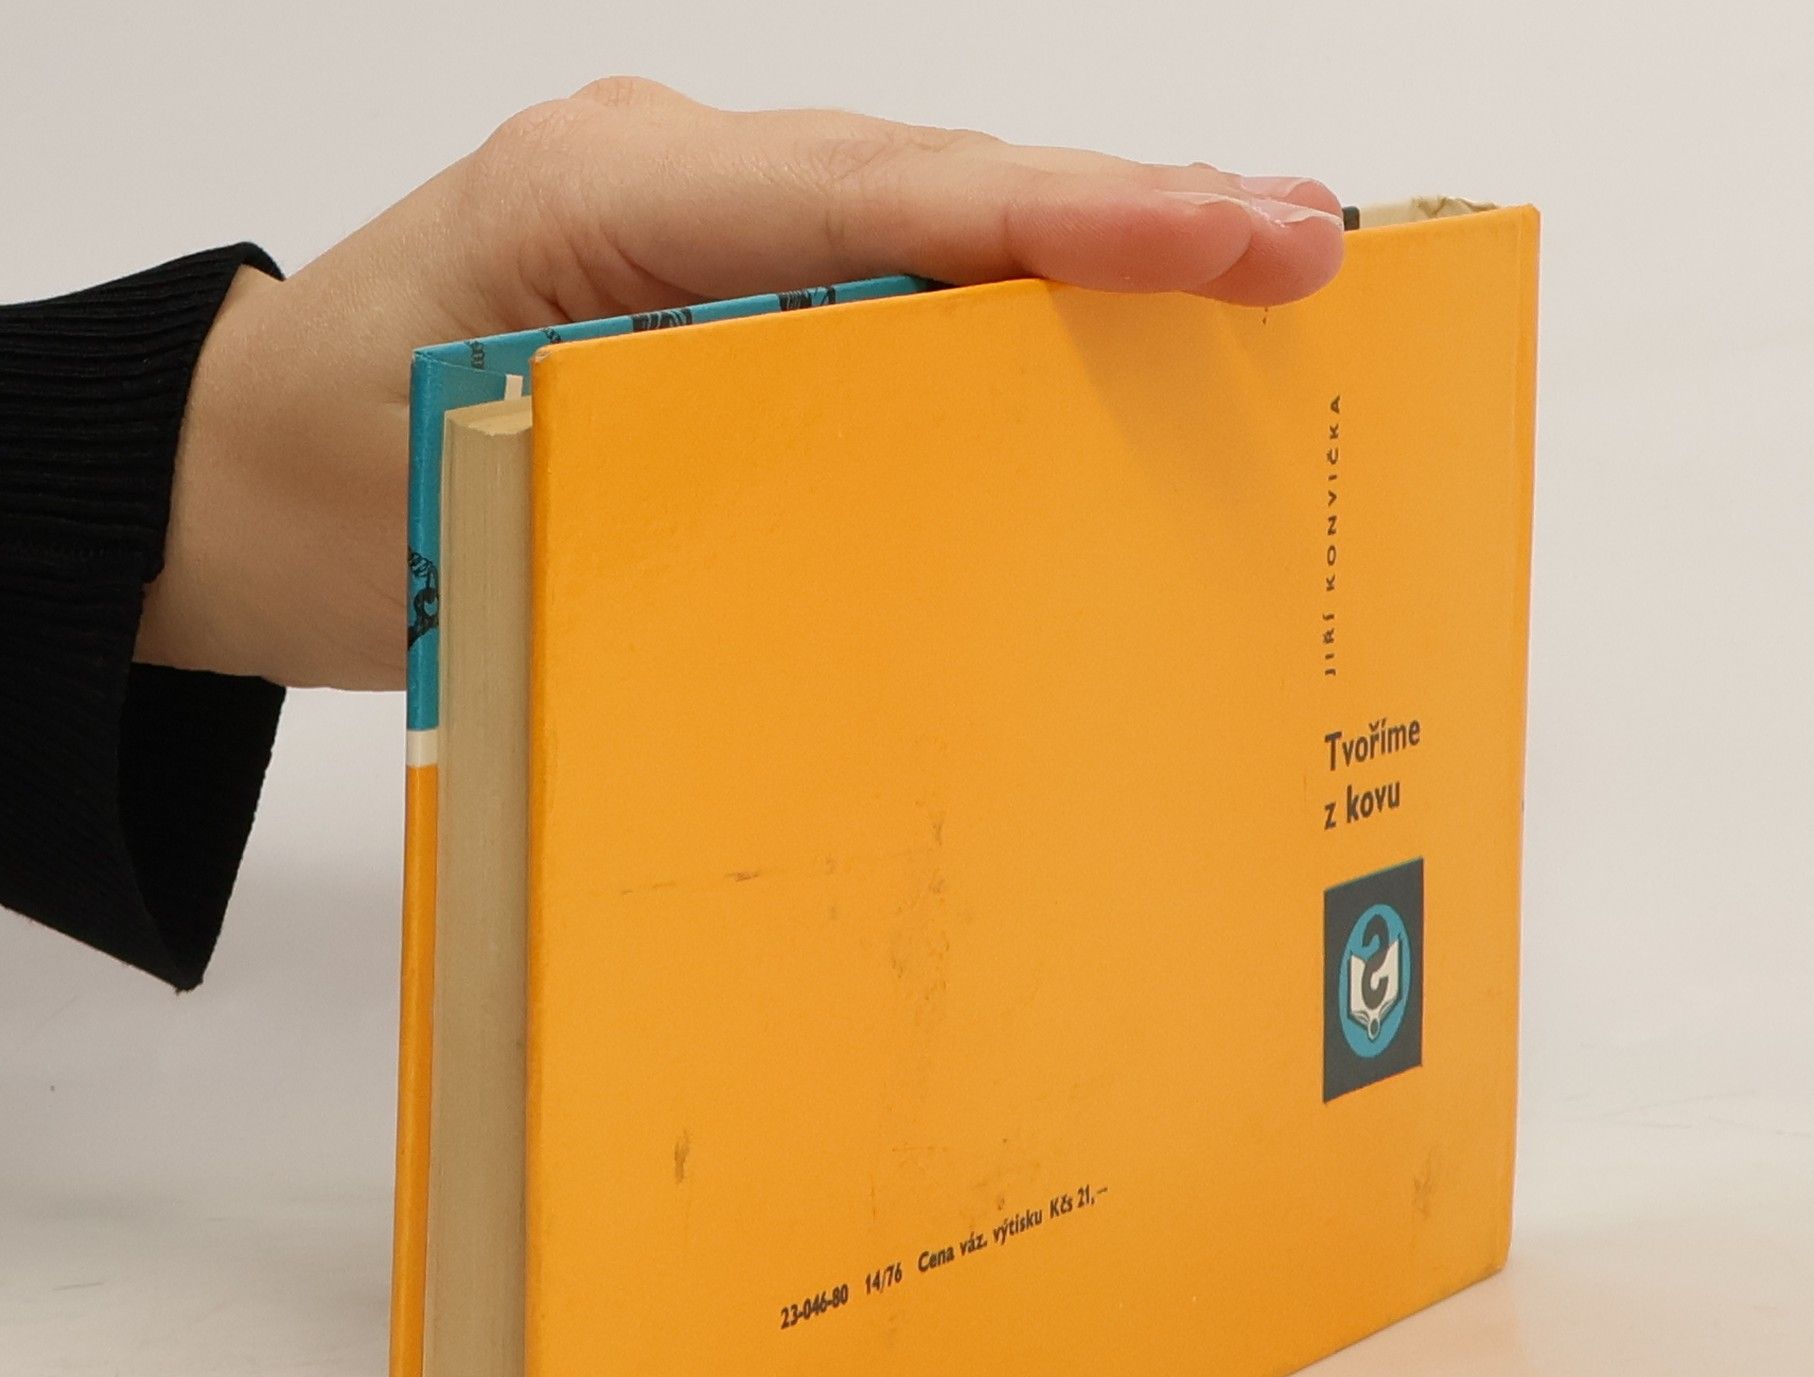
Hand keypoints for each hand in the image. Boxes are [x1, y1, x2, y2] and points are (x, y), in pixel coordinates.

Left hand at [137, 81, 1342, 689]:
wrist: (240, 485)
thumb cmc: (335, 496)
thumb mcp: (497, 496)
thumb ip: (685, 460)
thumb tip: (897, 498)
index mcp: (609, 199)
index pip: (882, 193)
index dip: (1077, 217)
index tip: (1241, 240)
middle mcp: (668, 177)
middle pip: (935, 181)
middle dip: (1129, 215)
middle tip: (1309, 249)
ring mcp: (690, 221)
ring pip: (923, 218)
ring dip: (1086, 248)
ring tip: (1251, 272)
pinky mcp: (705, 283)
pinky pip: (876, 277)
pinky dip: (997, 304)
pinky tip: (1095, 337)